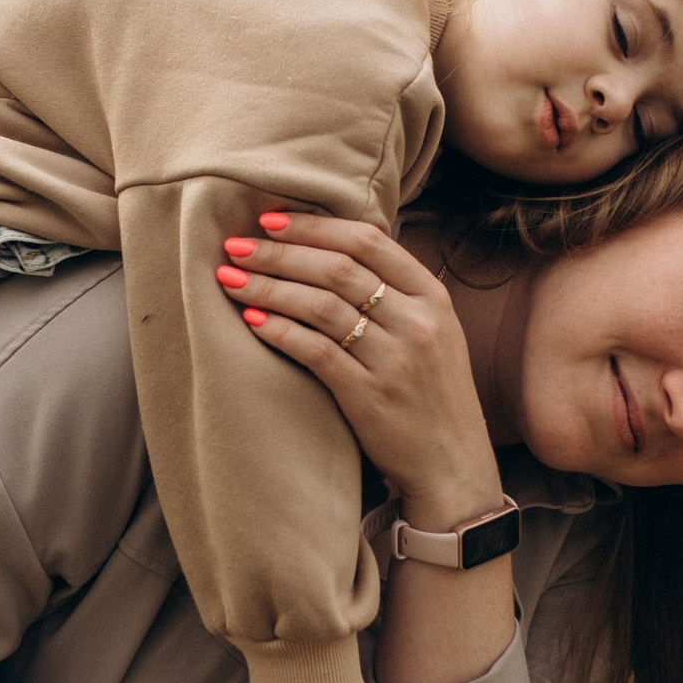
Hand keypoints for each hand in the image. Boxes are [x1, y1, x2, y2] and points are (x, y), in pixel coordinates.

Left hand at [216, 212, 500, 519]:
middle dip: (278, 251)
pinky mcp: (369, 396)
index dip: (313, 225)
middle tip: (235, 244)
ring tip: (230, 278)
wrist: (452, 464)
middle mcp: (417, 322)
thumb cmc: (432, 394)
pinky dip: (279, 330)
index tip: (269, 218)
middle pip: (336, 268)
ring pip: (320, 305)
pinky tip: (252, 321)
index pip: (367, 241)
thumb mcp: (435, 332)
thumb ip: (396, 292)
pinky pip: (315, 351)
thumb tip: (335, 247)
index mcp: (432, 296)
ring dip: (268, 286)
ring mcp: (395, 359)